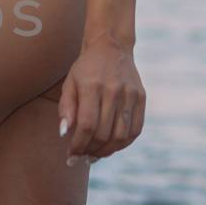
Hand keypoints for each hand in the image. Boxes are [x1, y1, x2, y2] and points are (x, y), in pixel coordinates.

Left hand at [57, 37, 144, 164]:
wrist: (111, 47)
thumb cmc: (85, 69)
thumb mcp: (69, 83)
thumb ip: (66, 108)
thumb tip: (64, 134)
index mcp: (92, 86)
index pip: (86, 125)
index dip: (78, 145)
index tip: (71, 155)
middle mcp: (113, 90)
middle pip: (103, 133)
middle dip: (90, 150)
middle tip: (82, 157)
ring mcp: (130, 95)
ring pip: (120, 136)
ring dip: (106, 151)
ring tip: (94, 155)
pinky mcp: (141, 98)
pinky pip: (135, 130)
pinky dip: (123, 144)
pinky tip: (111, 147)